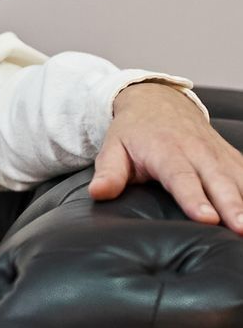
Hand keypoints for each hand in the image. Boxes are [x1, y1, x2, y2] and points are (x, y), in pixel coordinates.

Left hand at [93, 83, 242, 232]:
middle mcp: (196, 151)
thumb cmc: (133, 132)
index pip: (181, 178)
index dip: (193, 198)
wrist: (157, 100)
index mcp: (166, 150)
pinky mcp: (230, 157)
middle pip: (217, 180)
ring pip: (238, 178)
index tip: (206, 219)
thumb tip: (99, 193)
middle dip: (232, 205)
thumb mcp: (113, 148)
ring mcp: (217, 153)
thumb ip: (109, 173)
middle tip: (241, 228)